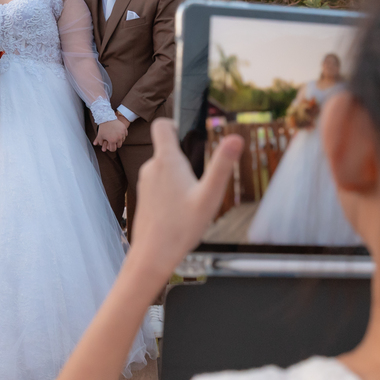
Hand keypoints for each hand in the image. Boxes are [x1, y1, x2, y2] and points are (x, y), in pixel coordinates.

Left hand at [94, 114, 128, 151]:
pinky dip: (123, 135)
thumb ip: (98, 141)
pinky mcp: (124, 129)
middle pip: (119, 146)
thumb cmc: (103, 127)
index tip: (110, 146)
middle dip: (115, 144)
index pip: (113, 149)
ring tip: (116, 137)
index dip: (111, 148)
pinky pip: (125, 134)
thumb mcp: (99, 135)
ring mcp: (122, 133)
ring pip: (122, 140)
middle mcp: (119, 138)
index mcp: (112, 141)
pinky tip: (119, 133)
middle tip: (113, 142)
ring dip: (119, 140)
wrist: (107, 118)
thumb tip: (95, 144)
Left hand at [128, 119, 242, 277]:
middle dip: (186, 160)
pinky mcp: (143, 197)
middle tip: (199, 186)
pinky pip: (159, 185)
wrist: (153, 255)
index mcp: (167, 161)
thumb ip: (223, 165)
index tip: (190, 137)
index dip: (176, 124)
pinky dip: (171, 192)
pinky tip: (180, 213)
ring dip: (179, 179)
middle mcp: (151, 167)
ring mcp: (144, 183)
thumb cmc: (181, 227)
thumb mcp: (210, 196)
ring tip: (190, 203)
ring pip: (165, 169)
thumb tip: (236, 138)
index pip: (162, 125)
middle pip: (168, 150)